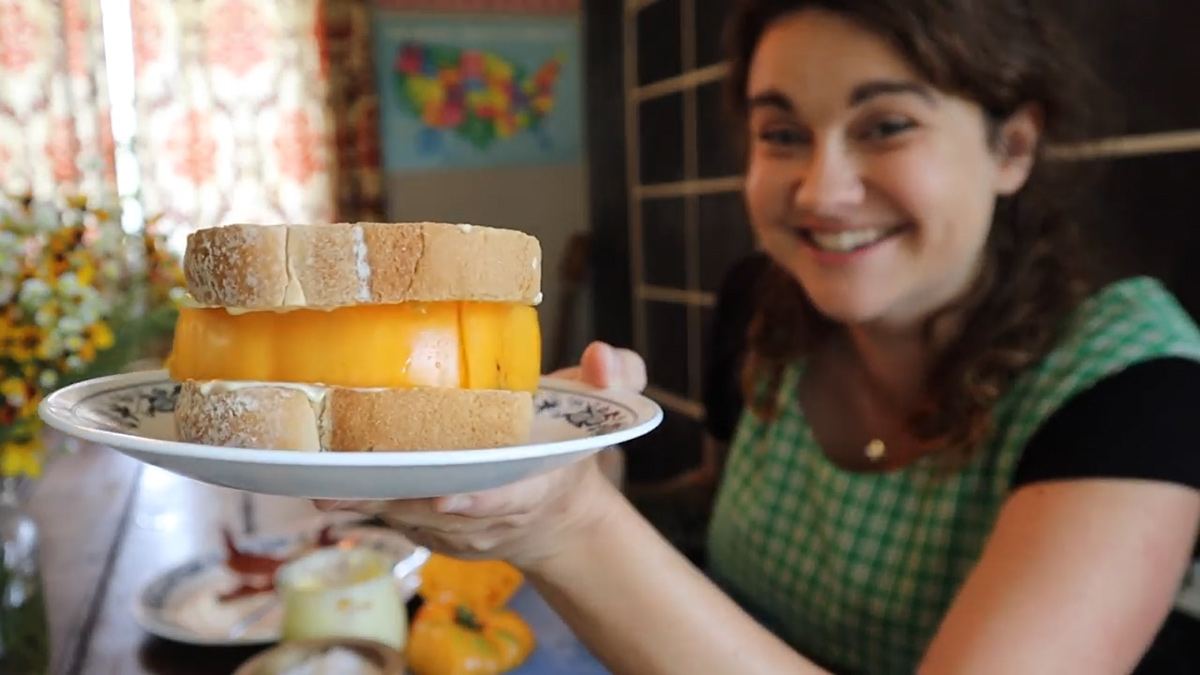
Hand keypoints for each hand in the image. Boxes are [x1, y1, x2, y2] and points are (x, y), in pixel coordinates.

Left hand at [314, 341, 647, 569]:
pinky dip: (360, 506)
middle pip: (438, 513)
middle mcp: (491, 515)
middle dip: (396, 500)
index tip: (445, 495)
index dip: (477, 501)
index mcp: (534, 484)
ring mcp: (458, 531)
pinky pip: (391, 520)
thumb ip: (617, 379)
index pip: (507, 497)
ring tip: (319, 482)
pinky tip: (321, 485)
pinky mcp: (429, 532)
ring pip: (406, 519)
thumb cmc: (567, 447)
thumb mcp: (605, 410)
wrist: (554, 513)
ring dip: (365, 504)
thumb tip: (602, 355)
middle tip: (346, 483)